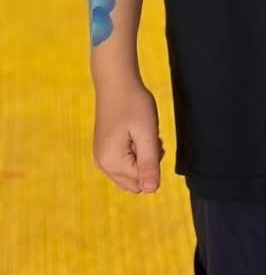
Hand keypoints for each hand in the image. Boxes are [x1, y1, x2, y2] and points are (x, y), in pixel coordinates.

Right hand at [94, 74, 162, 193]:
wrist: (116, 83)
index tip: (150, 140)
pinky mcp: (106, 151)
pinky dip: (137, 152)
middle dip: (148, 164)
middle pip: (136, 182)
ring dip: (143, 157)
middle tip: (147, 139)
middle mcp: (103, 165)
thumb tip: (151, 191)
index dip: (153, 162)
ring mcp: (102, 158)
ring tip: (141, 134)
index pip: (143, 181)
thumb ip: (149, 164)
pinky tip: (137, 133)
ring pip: (133, 173)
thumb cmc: (133, 105)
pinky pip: (127, 163)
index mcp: (111, 162)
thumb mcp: (147, 134)